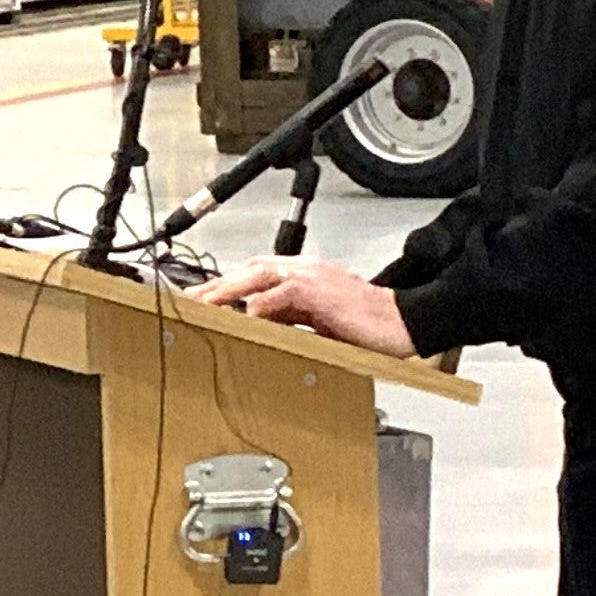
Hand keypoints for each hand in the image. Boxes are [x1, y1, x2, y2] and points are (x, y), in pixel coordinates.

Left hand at [198, 257, 412, 358]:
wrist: (404, 323)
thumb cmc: (371, 327)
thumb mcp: (322, 321)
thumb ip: (292, 317)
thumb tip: (261, 325)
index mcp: (307, 275)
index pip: (258, 273)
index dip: (228, 284)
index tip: (205, 298)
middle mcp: (307, 269)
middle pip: (251, 269)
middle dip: (218, 284)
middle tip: (191, 300)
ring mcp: (313, 277)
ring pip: (259, 275)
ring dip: (228, 290)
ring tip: (205, 305)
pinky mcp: (321, 291)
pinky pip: (282, 293)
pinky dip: (261, 303)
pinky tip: (245, 314)